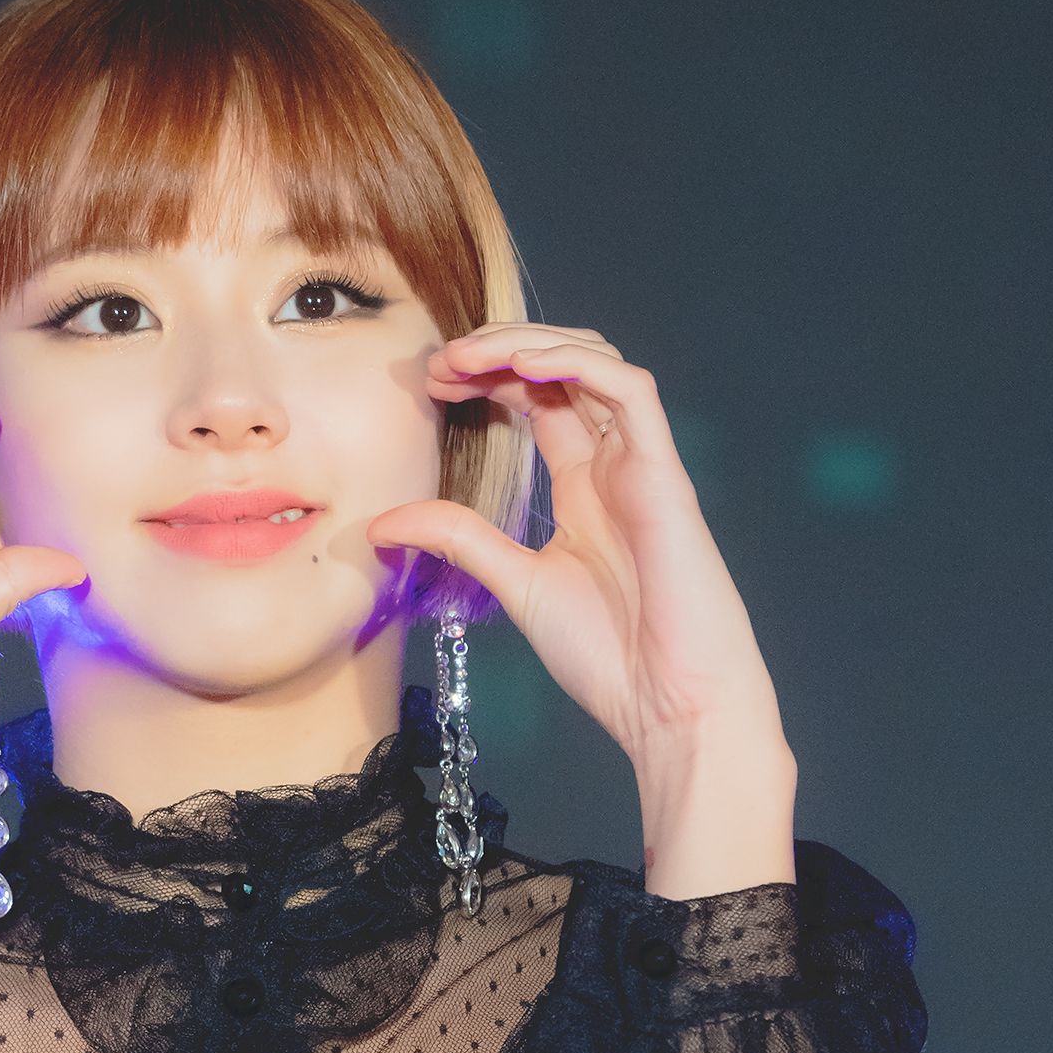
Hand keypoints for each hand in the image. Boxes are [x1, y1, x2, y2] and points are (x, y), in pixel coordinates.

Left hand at [368, 323, 793, 896]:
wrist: (670, 707)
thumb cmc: (610, 657)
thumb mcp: (514, 584)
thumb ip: (458, 540)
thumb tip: (382, 522)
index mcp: (582, 487)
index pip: (535, 401)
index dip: (485, 376)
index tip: (429, 381)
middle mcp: (613, 464)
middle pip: (562, 370)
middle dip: (500, 351)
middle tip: (441, 362)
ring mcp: (641, 464)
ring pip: (596, 364)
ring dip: (532, 344)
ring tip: (470, 354)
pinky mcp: (665, 473)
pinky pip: (631, 392)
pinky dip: (580, 365)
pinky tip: (526, 365)